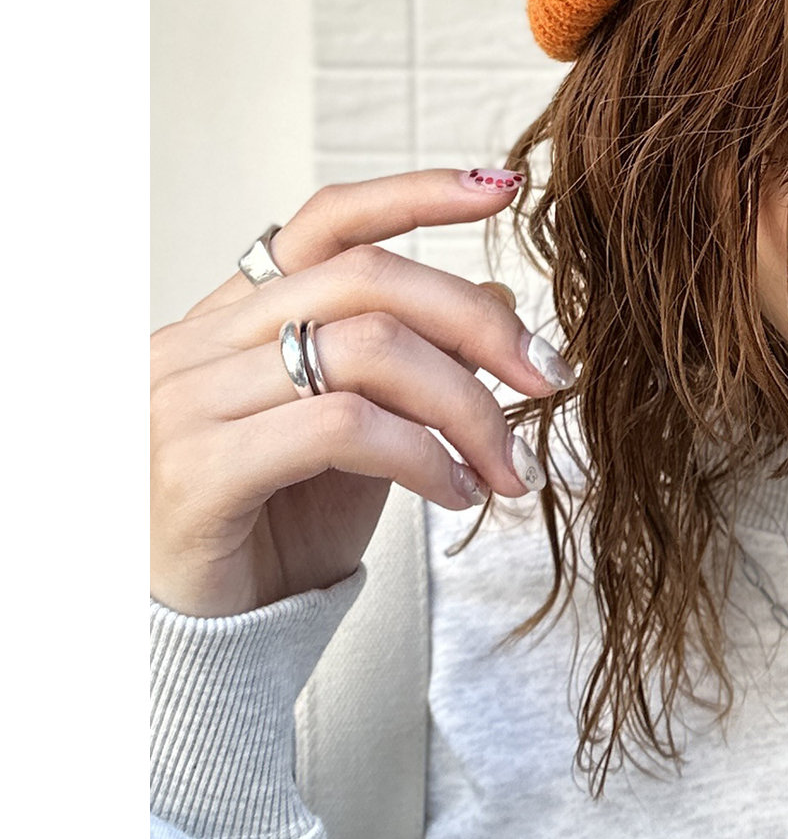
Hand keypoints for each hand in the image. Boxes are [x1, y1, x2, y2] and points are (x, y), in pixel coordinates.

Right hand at [149, 168, 577, 617]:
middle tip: (550, 377)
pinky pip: (343, 426)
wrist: (194, 650)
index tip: (502, 188)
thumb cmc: (274, 534)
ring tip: (506, 467)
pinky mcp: (197, 470)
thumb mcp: (359, 435)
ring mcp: (187, 402)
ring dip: (467, 406)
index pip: (326, 221)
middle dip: (479, 325)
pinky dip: (423, 456)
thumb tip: (495, 296)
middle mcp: (197, 343)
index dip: (417, 192)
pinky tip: (454, 495)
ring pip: (369, 349)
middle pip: (369, 280)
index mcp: (233, 318)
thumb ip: (409, 360)